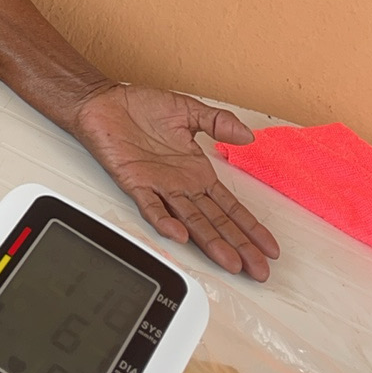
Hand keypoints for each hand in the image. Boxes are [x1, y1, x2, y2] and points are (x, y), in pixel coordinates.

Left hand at [72, 85, 278, 279]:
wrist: (103, 102)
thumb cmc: (140, 107)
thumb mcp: (189, 111)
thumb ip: (219, 122)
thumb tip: (248, 135)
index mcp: (196, 171)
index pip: (230, 206)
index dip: (250, 227)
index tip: (268, 247)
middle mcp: (181, 185)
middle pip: (217, 222)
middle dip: (240, 246)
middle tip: (259, 270)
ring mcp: (159, 187)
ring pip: (191, 221)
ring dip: (210, 242)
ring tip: (230, 262)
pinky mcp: (135, 183)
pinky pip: (151, 206)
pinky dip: (165, 221)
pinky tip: (180, 235)